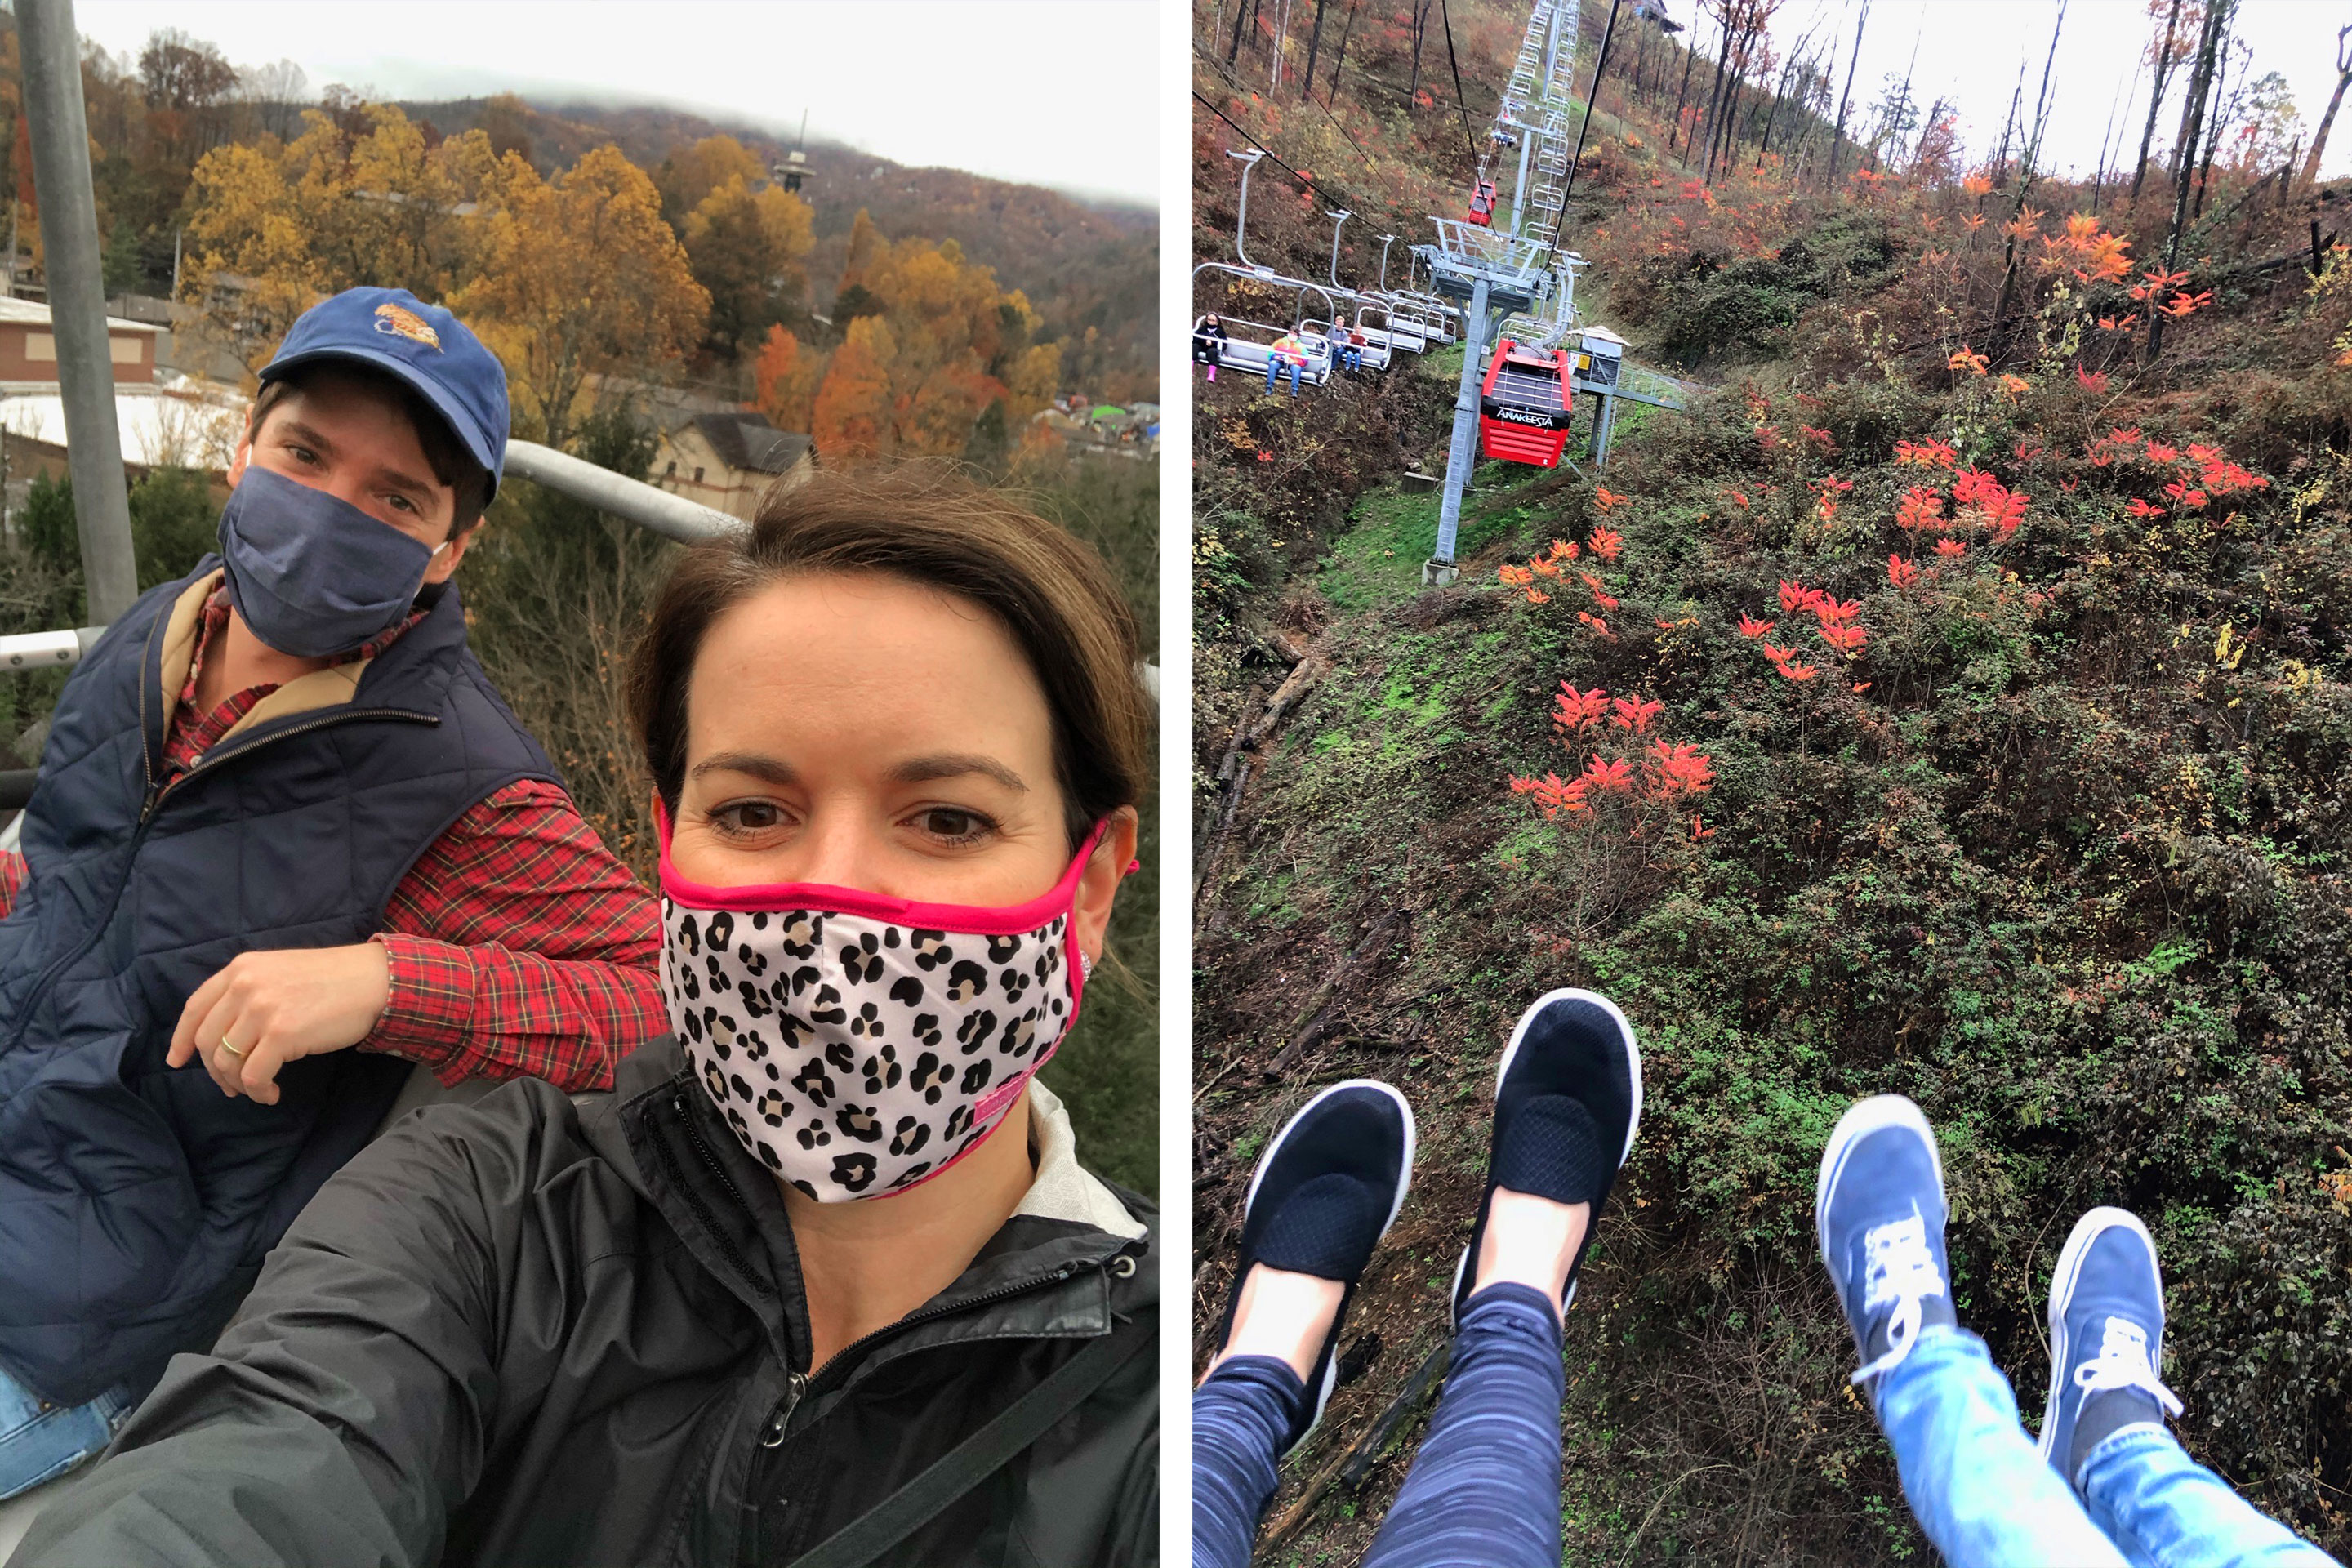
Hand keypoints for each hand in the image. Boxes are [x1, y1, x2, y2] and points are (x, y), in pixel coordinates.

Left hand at [167, 943, 392, 1103]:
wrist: (375, 981)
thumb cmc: (334, 980)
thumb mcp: (280, 972)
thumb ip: (249, 991)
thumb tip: (226, 1035)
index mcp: (241, 969)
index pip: (195, 1008)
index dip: (180, 1039)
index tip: (176, 1061)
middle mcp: (244, 986)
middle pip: (207, 1041)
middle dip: (215, 1070)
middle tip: (232, 1086)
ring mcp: (261, 1010)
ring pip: (226, 1062)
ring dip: (239, 1084)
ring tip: (259, 1089)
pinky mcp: (281, 1034)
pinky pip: (253, 1075)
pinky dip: (258, 1091)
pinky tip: (272, 1092)